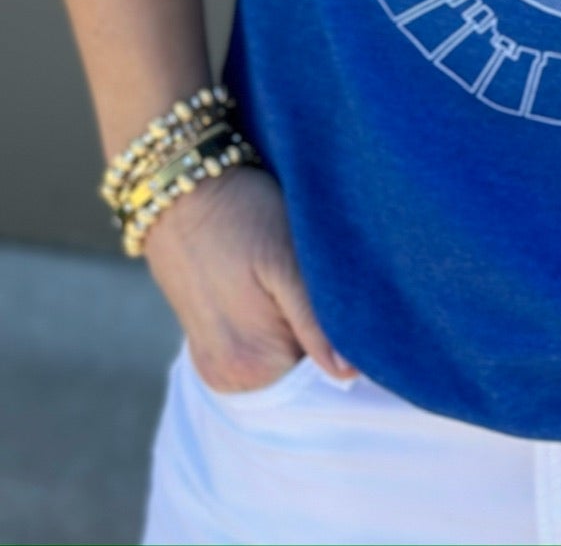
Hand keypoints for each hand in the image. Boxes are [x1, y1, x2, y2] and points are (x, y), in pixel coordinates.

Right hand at [141, 162, 356, 392]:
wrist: (182, 191)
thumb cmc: (242, 215)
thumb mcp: (287, 260)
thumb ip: (317, 324)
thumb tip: (347, 375)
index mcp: (252, 366)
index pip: (325, 378)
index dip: (352, 348)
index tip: (369, 316)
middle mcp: (230, 379)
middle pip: (305, 372)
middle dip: (329, 340)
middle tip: (343, 291)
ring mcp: (215, 365)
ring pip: (286, 359)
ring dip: (305, 333)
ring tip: (307, 288)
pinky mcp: (209, 345)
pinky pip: (262, 350)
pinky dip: (281, 328)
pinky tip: (284, 294)